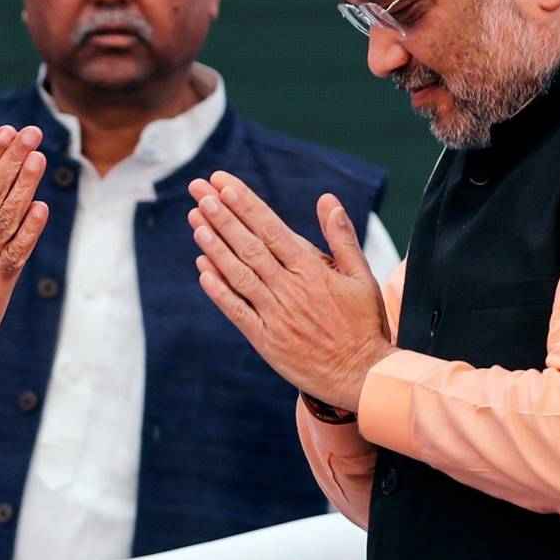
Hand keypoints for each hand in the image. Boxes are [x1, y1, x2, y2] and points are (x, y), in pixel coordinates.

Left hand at [188, 170, 393, 411]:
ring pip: (239, 274)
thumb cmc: (364, 324)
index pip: (272, 229)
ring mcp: (276, 314)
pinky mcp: (266, 339)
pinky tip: (202, 270)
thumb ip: (342, 237)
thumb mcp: (361, 276)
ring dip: (215, 246)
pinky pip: (237, 310)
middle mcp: (291, 288)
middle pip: (249, 245)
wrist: (361, 375)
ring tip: (195, 221)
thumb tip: (328, 200)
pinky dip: (219, 290)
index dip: (245, 205)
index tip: (224, 184)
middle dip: (222, 215)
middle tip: (200, 191)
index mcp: (313, 270)